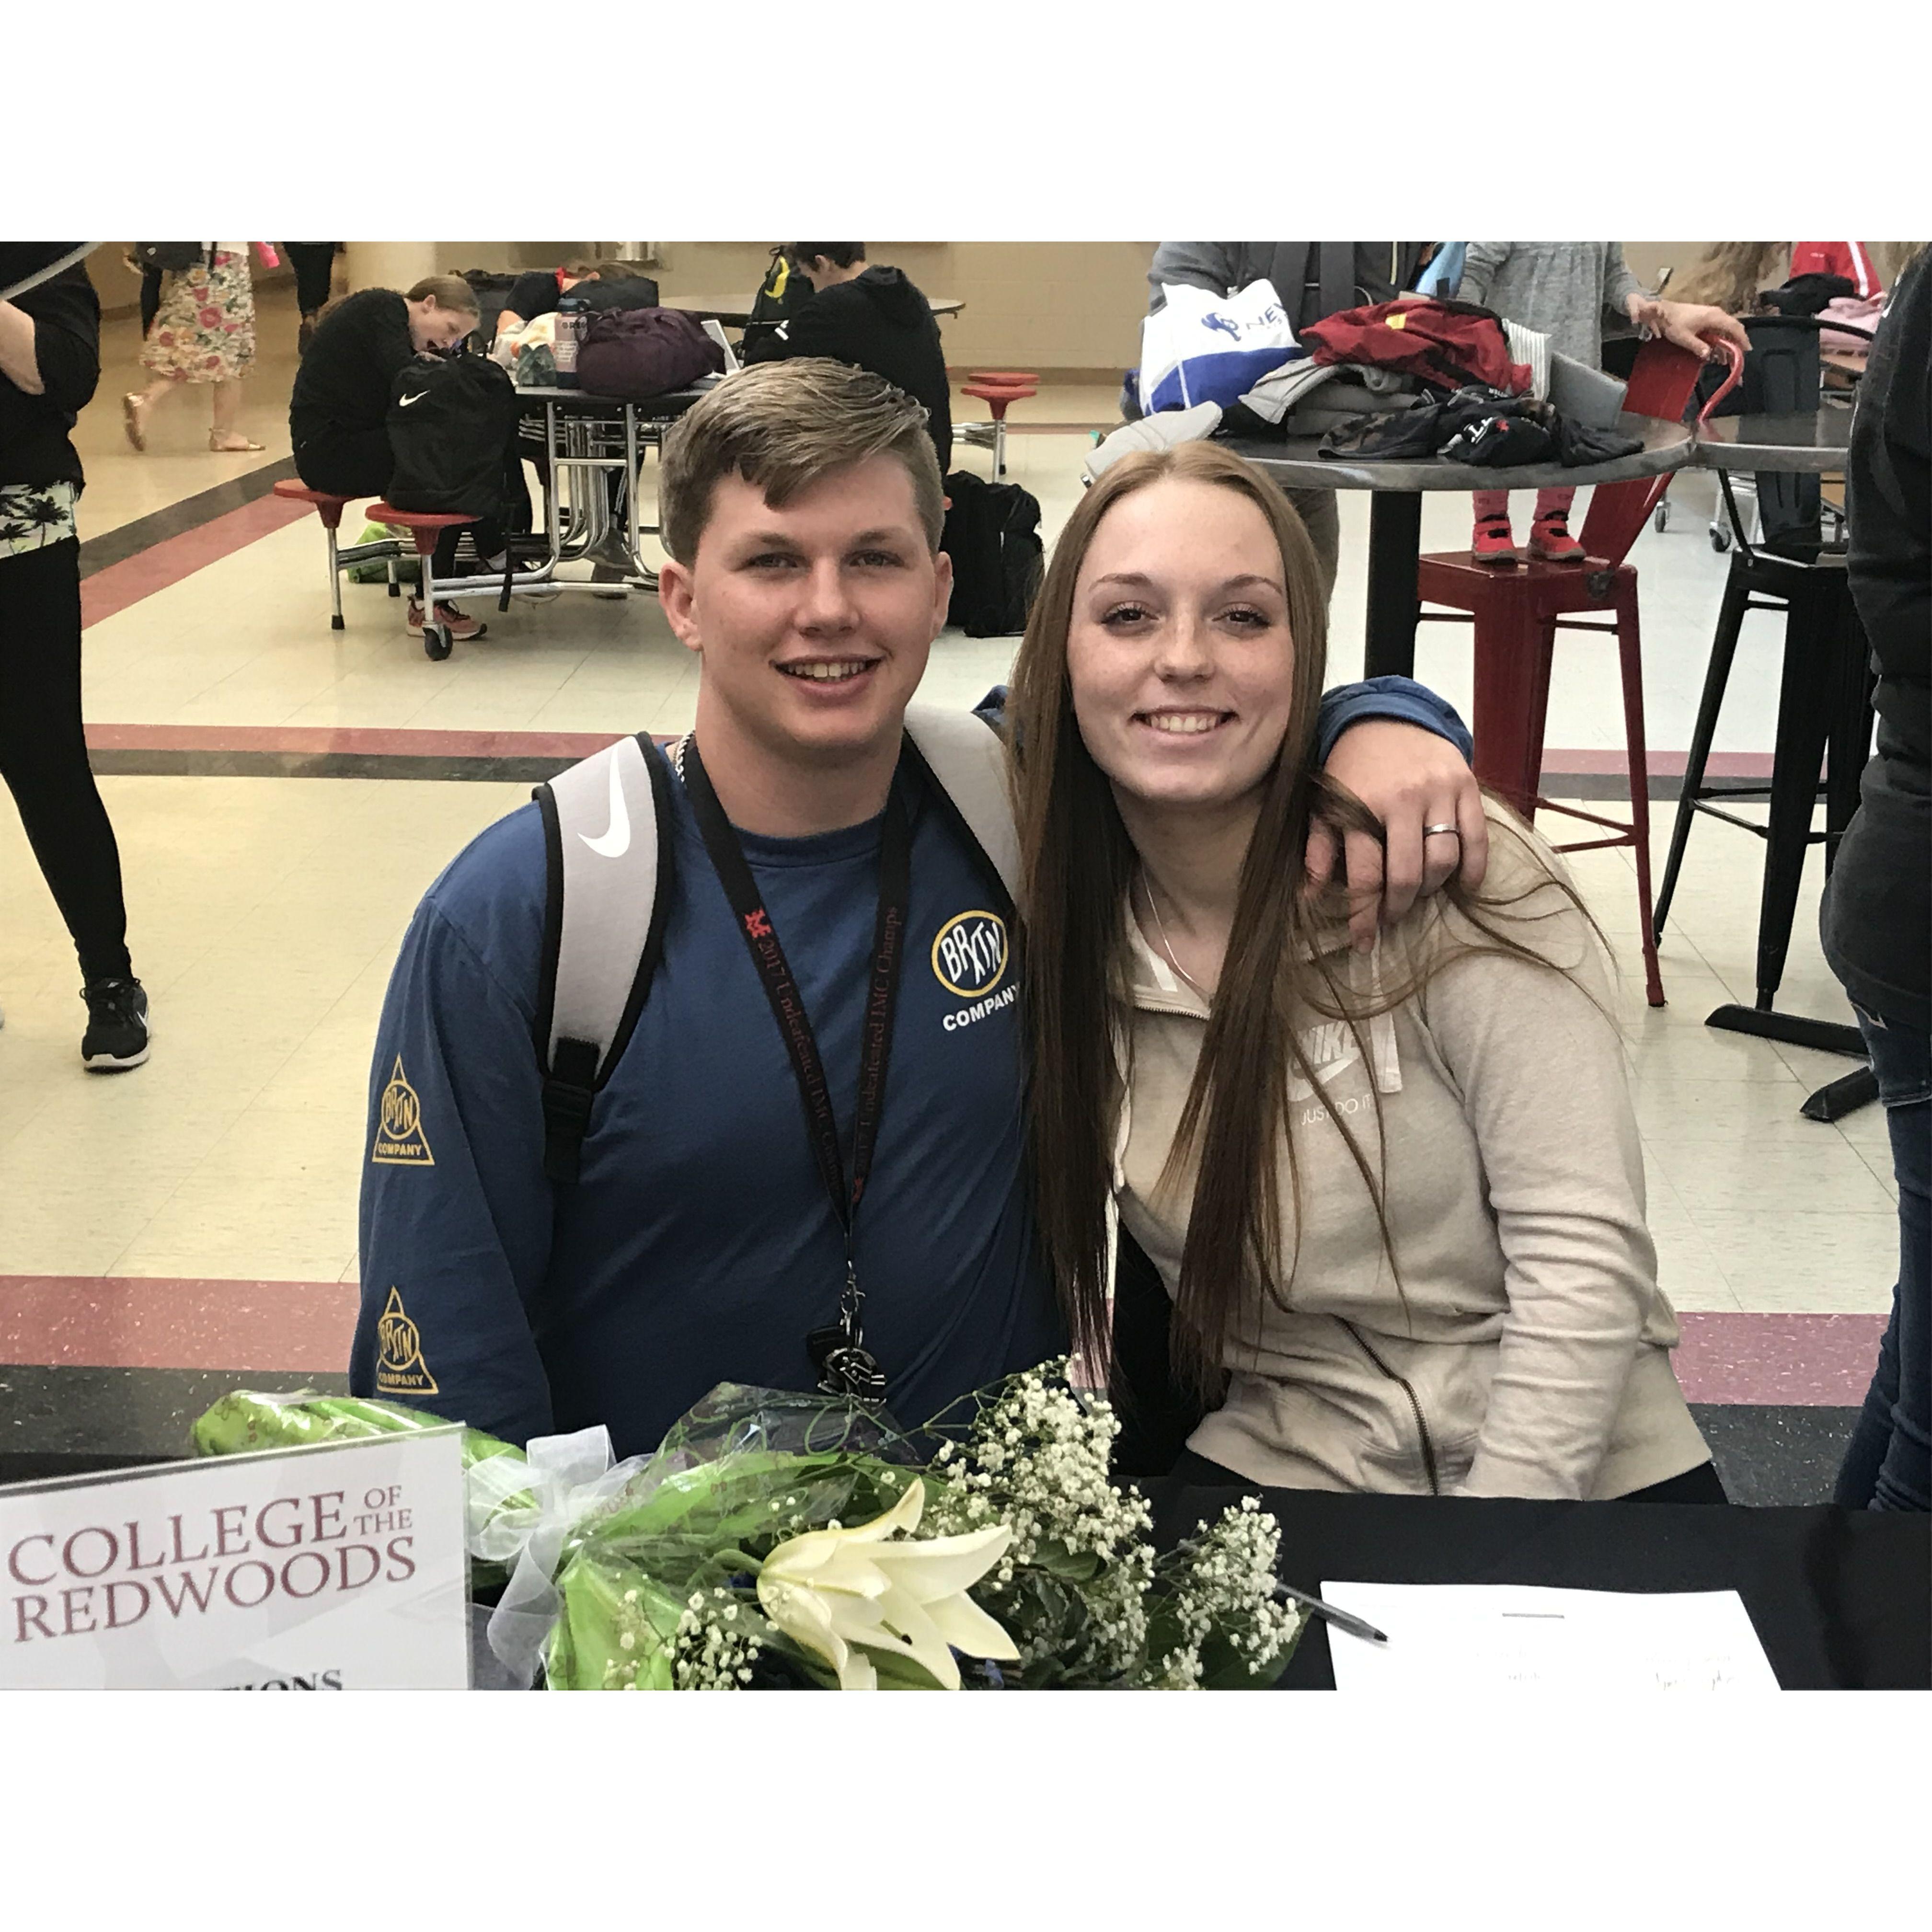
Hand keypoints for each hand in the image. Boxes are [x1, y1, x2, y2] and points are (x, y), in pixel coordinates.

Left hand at [1307, 718, 1488, 950]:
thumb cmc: (1351, 767)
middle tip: (1392, 919)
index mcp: (1361, 805)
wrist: (1388, 717)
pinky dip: (1474, 869)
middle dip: (1398, 907)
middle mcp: (1402, 799)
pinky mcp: (1466, 785)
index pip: (1364, 875)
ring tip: (1418, 894)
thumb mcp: (1324, 803)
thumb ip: (1318, 849)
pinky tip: (1464, 886)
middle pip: (1407, 874)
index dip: (1363, 915)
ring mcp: (1438, 791)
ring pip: (1443, 860)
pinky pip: (1477, 838)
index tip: (1364, 940)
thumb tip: (1310, 898)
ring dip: (1431, 889)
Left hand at [1627, 294, 1749, 358]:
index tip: (1747, 350)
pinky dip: (1720, 339)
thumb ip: (1698, 346)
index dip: (1742, 339)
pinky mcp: (1706, 317)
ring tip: (1726, 359)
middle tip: (1738, 357)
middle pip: (1733, 328)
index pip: (1734, 328)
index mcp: (1714, 317)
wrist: (1663, 312)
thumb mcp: (1684, 338)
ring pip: (1726, 329)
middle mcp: (1717, 314)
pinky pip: (1719, 328)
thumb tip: (1709, 354)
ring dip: (1728, 343)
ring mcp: (1712, 315)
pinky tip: (1716, 351)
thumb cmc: (1673, 323)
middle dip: (1737, 342)